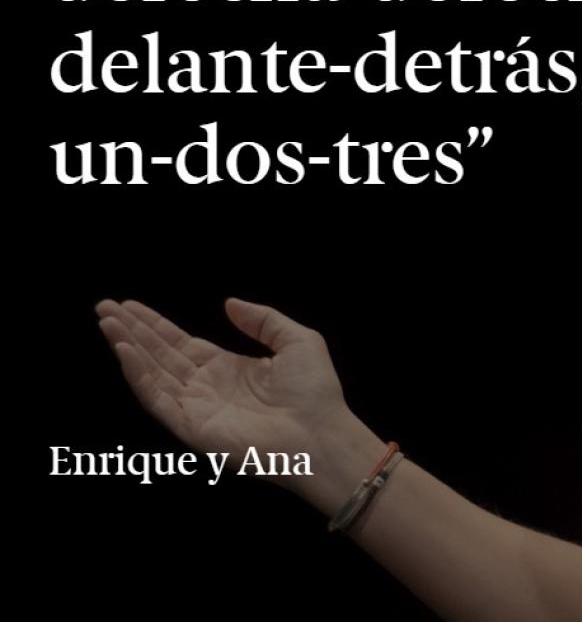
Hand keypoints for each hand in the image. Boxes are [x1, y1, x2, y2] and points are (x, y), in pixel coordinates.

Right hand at [95, 297, 349, 475]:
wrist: (321, 434)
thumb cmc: (315, 392)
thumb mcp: (296, 341)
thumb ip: (262, 319)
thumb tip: (229, 302)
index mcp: (226, 368)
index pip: (180, 343)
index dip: (154, 324)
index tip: (128, 305)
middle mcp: (205, 387)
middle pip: (159, 354)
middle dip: (131, 331)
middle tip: (104, 307)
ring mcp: (196, 407)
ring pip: (151, 373)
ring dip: (127, 347)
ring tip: (107, 322)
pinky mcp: (191, 427)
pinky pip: (157, 398)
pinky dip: (138, 375)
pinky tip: (124, 350)